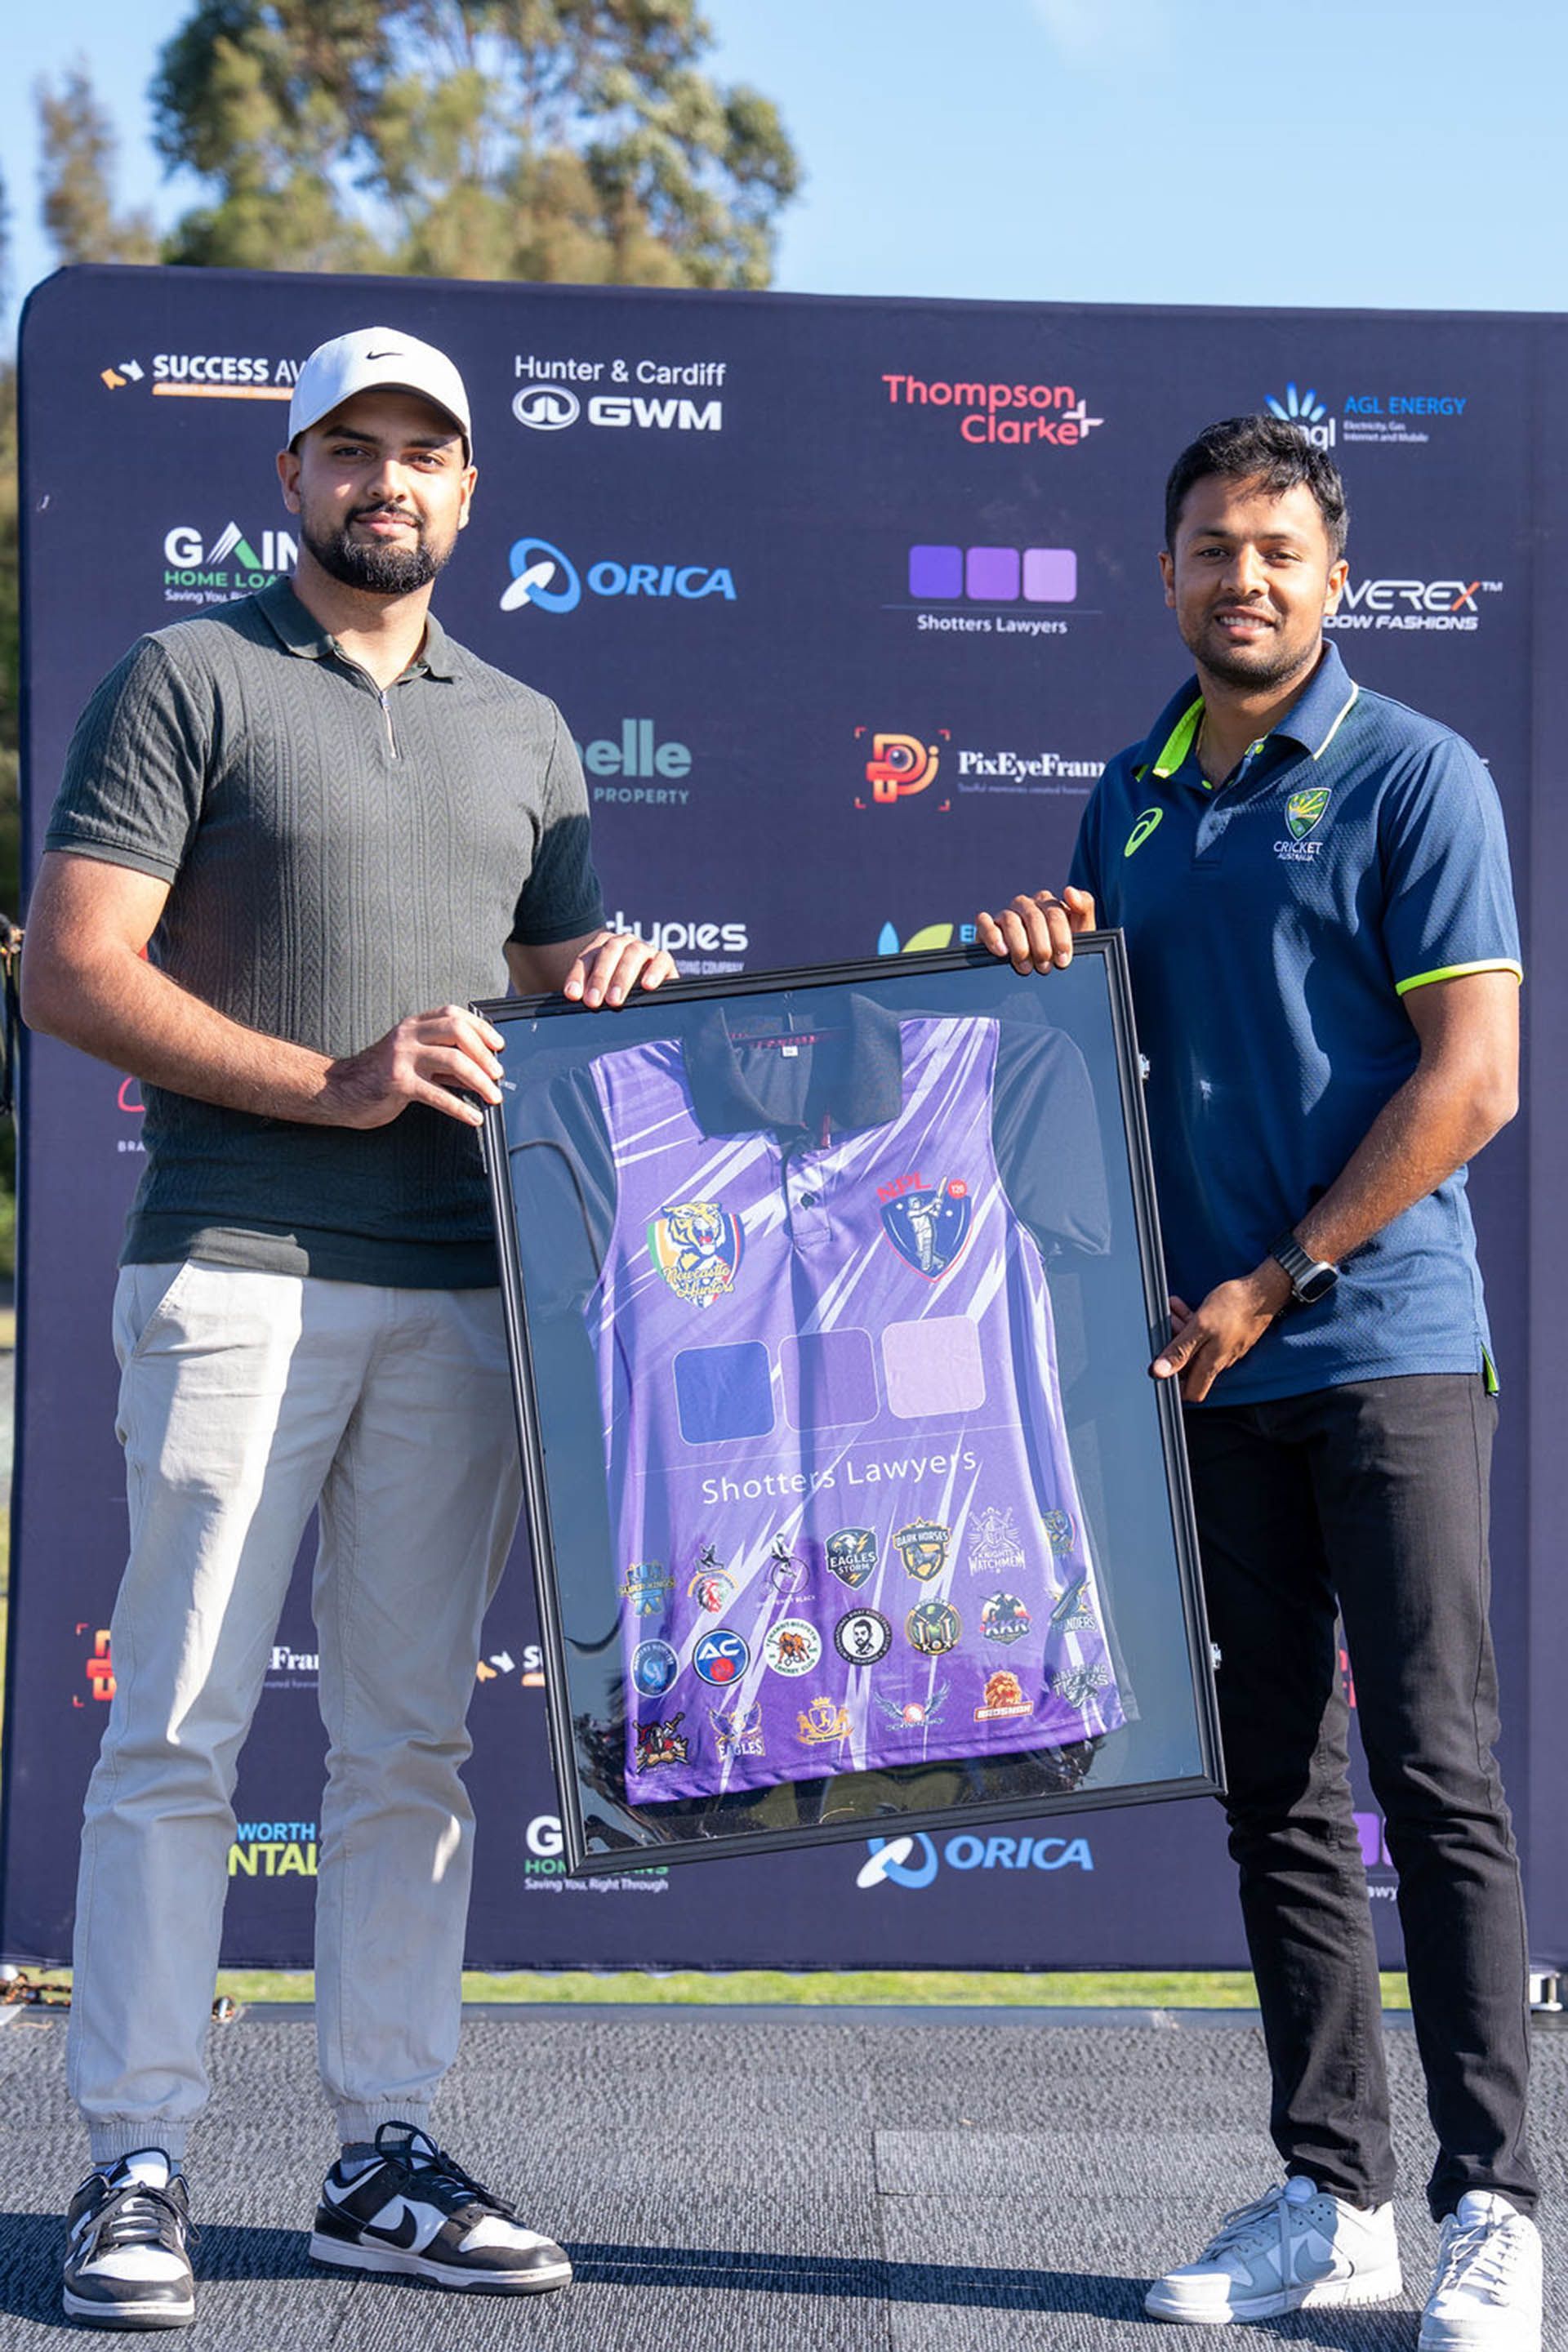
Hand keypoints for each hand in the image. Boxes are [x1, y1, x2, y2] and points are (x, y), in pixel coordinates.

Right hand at [322, 1006, 504, 1128]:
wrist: (339, 1091)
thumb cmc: (379, 1076)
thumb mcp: (414, 1060)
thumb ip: (443, 1060)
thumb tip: (482, 1070)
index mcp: (413, 1026)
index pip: (454, 1015)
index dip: (481, 1028)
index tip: (499, 1045)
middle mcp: (408, 1035)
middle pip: (457, 1032)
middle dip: (484, 1053)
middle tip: (498, 1074)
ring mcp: (402, 1057)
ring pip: (452, 1060)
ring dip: (479, 1080)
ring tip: (493, 1096)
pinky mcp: (398, 1082)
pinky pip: (437, 1094)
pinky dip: (460, 1108)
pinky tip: (473, 1118)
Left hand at [561, 932, 679, 1008]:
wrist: (649, 991)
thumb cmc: (618, 993)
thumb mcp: (601, 992)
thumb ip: (588, 992)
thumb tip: (573, 998)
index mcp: (603, 946)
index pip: (588, 958)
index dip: (579, 976)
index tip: (573, 995)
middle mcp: (624, 943)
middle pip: (610, 951)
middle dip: (600, 978)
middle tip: (593, 1001)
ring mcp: (646, 949)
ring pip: (634, 953)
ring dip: (622, 977)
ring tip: (615, 1000)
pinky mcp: (665, 960)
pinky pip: (661, 959)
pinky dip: (654, 971)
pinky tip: (647, 986)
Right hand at [975, 887, 1096, 973]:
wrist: (1038, 973)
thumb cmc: (1060, 951)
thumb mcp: (1081, 932)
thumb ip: (1083, 909)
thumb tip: (1069, 890)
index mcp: (1048, 903)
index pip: (1055, 913)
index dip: (1060, 938)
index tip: (1063, 960)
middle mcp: (1026, 905)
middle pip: (1033, 917)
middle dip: (1041, 946)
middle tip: (1045, 968)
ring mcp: (1005, 914)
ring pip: (1010, 920)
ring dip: (1020, 947)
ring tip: (1026, 968)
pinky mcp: (987, 926)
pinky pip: (984, 923)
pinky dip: (993, 936)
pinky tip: (1002, 952)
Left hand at [1150, 1263, 1291, 1401]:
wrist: (1263, 1291)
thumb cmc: (1235, 1306)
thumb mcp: (1200, 1326)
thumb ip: (1180, 1350)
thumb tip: (1161, 1372)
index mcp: (1211, 1363)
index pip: (1192, 1392)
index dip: (1175, 1387)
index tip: (1160, 1369)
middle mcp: (1220, 1361)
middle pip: (1190, 1367)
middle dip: (1173, 1350)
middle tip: (1164, 1329)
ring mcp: (1225, 1348)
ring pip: (1196, 1347)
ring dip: (1180, 1332)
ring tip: (1170, 1312)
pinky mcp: (1229, 1336)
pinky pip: (1205, 1336)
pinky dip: (1192, 1324)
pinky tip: (1181, 1308)